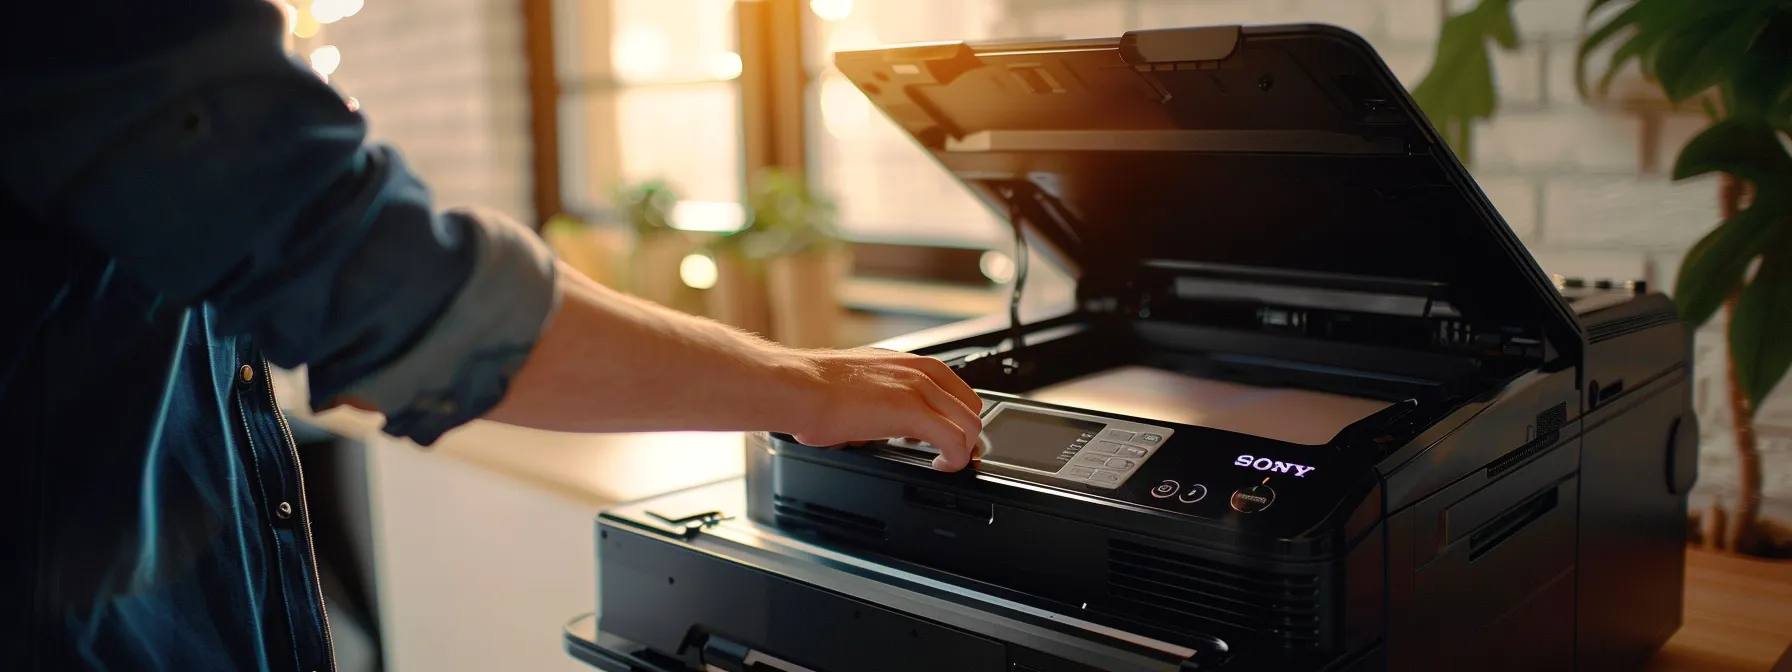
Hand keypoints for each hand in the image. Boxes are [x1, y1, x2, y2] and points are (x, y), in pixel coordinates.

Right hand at [782, 348, 982, 471]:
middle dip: (965, 436)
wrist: (799, 388)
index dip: (957, 419)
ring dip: (962, 450)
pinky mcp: (914, 412)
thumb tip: (868, 431)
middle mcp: (919, 371)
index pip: (956, 390)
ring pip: (970, 425)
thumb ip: (876, 402)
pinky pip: (955, 441)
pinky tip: (940, 468)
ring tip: (944, 463)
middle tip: (949, 456)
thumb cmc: (815, 390)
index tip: (949, 439)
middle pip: (970, 408)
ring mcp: (919, 389)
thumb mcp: (859, 387)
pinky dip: (954, 460)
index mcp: (908, 363)